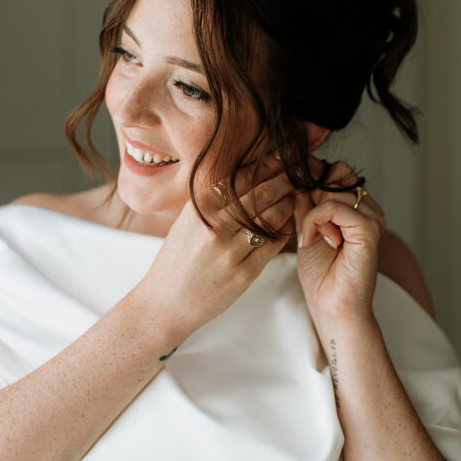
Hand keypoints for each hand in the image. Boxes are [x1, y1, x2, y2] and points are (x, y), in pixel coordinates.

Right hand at [137, 157, 296, 338]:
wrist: (165, 303)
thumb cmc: (177, 260)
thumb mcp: (187, 221)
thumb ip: (212, 200)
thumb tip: (246, 174)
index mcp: (199, 208)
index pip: (240, 176)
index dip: (265, 164)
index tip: (279, 157)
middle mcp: (215, 226)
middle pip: (260, 193)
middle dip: (283, 180)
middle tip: (296, 172)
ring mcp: (230, 251)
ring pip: (271, 217)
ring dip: (287, 203)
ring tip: (293, 197)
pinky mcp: (243, 274)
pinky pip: (273, 244)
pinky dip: (284, 230)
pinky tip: (287, 223)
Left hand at [293, 157, 385, 330]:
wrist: (332, 306)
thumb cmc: (321, 275)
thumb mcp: (306, 229)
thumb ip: (304, 203)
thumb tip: (294, 176)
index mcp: (357, 207)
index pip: (336, 170)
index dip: (312, 176)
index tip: (293, 192)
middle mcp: (368, 208)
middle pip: (336, 172)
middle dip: (313, 192)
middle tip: (307, 222)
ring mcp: (372, 217)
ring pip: (334, 187)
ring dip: (313, 211)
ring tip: (312, 237)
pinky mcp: (369, 229)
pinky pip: (334, 206)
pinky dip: (316, 220)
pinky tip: (313, 240)